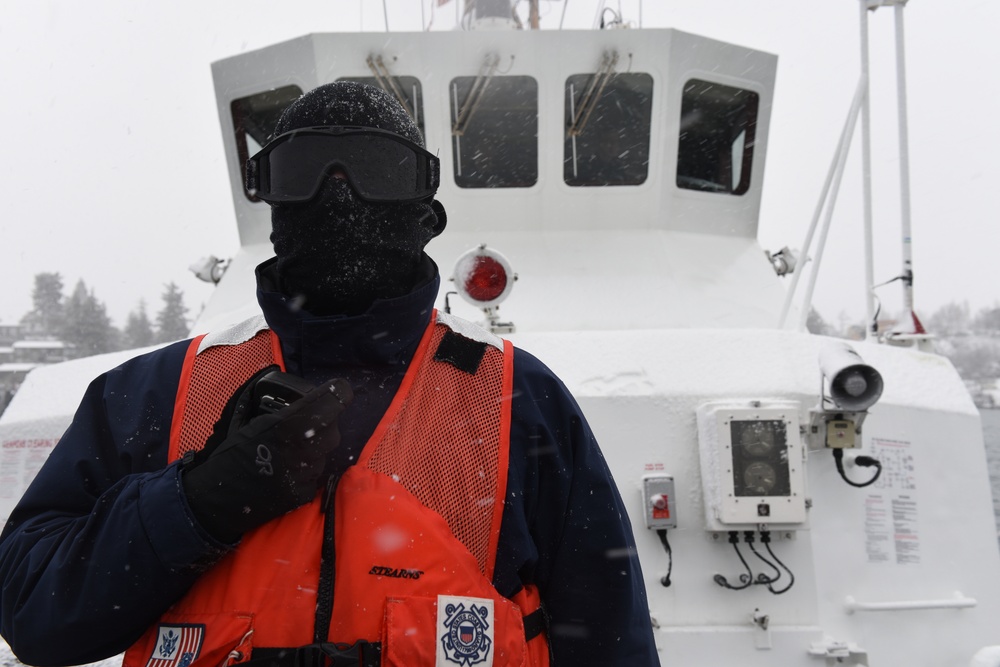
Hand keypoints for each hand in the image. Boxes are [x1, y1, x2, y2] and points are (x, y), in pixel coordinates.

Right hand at [182, 375, 352, 542]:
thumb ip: (287, 410)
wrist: (217, 497)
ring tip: (289, 451)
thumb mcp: (254, 420)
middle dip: (323, 424)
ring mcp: (305, 473)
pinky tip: (286, 470)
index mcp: (289, 424)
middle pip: (334, 428)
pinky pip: (316, 475)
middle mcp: (303, 448)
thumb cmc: (232, 453)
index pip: (335, 399)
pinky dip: (306, 471)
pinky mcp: (303, 493)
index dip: (337, 393)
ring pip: (326, 453)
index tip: (336, 391)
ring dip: (315, 449)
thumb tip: (314, 397)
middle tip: (303, 426)